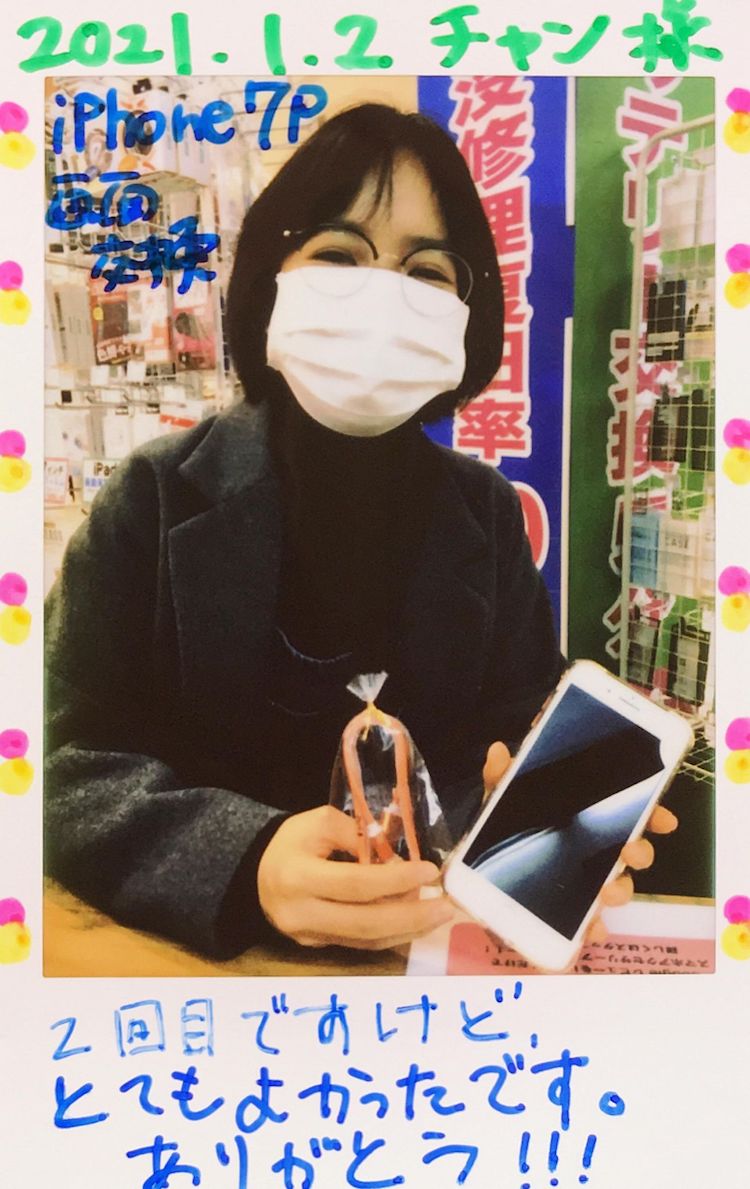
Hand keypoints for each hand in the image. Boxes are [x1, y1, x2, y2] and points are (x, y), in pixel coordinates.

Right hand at [257, 805, 453, 949]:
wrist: (255, 872)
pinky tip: (414, 923)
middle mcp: (302, 914)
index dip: (396, 880)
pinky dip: (390, 934)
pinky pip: (359, 944)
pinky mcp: (316, 947)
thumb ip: (360, 837)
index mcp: (298, 876)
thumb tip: (401, 860)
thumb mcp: (321, 822)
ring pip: (366, 940)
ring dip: (407, 928)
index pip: (356, 884)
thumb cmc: (292, 841)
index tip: (429, 871)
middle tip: (446, 906)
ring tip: (438, 914)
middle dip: (412, 915)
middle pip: (365, 923)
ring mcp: (308, 936)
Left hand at [482, 741, 678, 945]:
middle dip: (640, 852)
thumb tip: (497, 751)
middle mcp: (595, 852)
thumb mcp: (502, 800)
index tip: (665, 819)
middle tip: (630, 851)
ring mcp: (586, 884)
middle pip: (632, 851)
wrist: (482, 875)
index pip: (630, 813)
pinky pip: (590, 923)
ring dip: (619, 890)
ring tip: (607, 893)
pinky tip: (591, 929)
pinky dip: (594, 928)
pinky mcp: (570, 914)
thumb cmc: (504, 830)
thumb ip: (501, 778)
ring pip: (617, 887)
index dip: (652, 814)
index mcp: (586, 819)